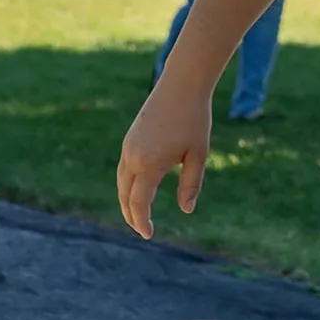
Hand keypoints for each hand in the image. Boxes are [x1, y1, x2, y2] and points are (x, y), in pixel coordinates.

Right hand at [117, 80, 212, 239]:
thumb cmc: (195, 119)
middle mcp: (133, 157)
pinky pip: (124, 168)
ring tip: (138, 214)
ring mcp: (128, 147)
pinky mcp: (130, 138)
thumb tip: (186, 210)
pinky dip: (128, 184)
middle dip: (131, 215)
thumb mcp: (198, 154)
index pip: (139, 203)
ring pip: (121, 182)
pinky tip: (139, 188)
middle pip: (125, 195)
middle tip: (142, 229)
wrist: (181, 85)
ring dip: (127, 200)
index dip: (141, 221)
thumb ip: (191, 184)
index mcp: (149, 165)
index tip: (149, 234)